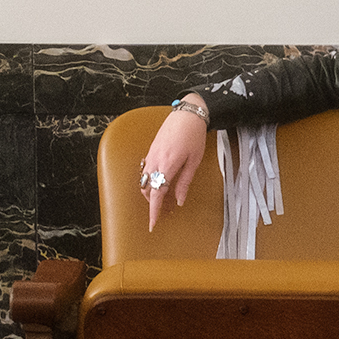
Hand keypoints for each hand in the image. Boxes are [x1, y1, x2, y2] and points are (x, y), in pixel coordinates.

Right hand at [141, 98, 209, 230]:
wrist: (187, 114)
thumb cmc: (194, 135)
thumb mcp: (194, 161)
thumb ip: (184, 182)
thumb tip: (179, 201)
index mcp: (167, 166)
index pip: (156, 194)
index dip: (153, 211)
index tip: (152, 223)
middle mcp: (155, 161)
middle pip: (147, 189)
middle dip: (151, 202)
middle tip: (162, 210)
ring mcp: (151, 155)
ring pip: (144, 180)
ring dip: (150, 191)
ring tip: (162, 196)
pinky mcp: (150, 150)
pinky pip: (145, 170)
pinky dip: (149, 180)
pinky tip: (159, 181)